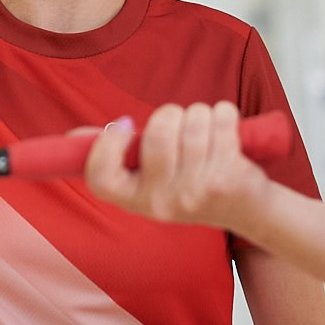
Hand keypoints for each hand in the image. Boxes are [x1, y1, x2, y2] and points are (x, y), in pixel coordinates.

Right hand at [82, 101, 272, 236]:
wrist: (250, 211)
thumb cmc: (193, 183)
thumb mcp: (151, 178)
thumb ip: (114, 156)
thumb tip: (74, 137)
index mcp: (136, 202)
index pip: (101, 176)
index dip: (107, 145)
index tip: (124, 127)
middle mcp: (162, 203)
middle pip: (157, 133)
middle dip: (171, 114)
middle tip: (180, 123)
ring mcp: (195, 193)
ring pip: (192, 120)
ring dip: (201, 113)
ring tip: (207, 131)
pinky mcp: (227, 179)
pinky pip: (221, 120)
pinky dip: (225, 113)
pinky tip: (227, 129)